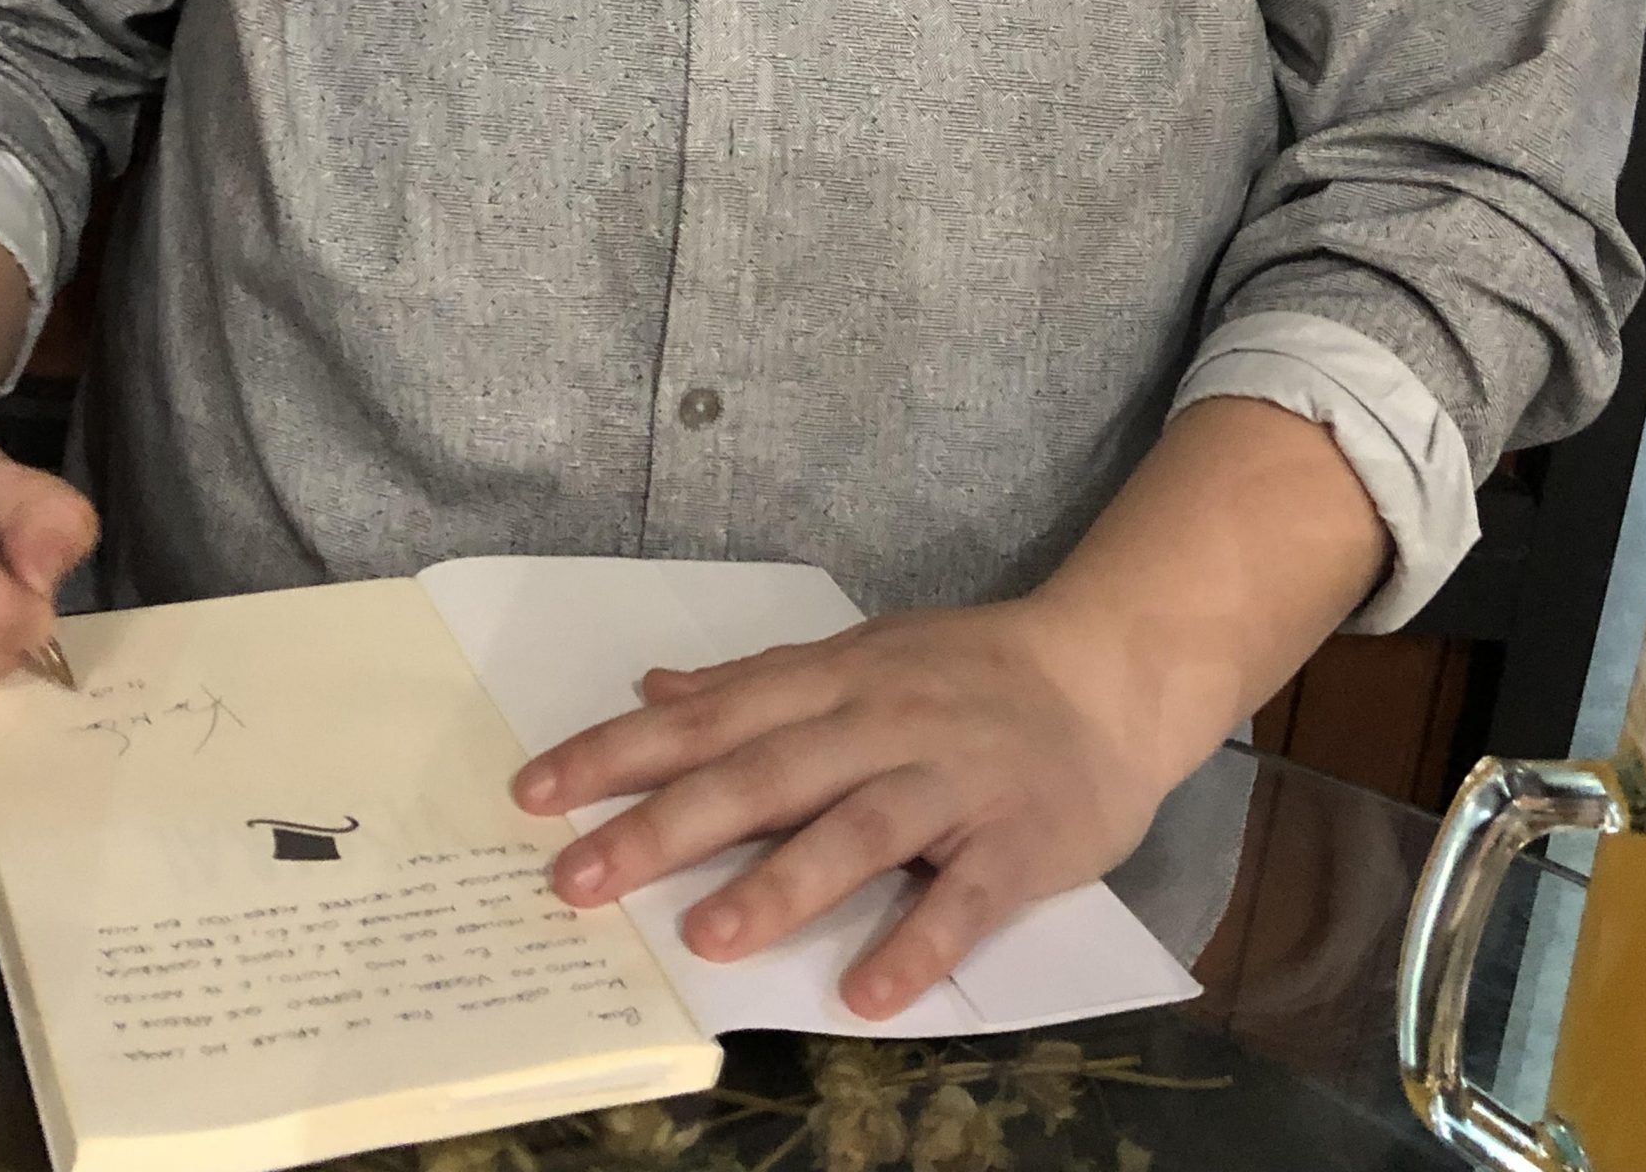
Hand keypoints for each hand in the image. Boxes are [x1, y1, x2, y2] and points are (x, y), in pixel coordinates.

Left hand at [510, 597, 1175, 1019]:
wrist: (1110, 670)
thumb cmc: (967, 671)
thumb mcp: (857, 655)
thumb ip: (757, 681)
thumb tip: (653, 687)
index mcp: (834, 679)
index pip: (709, 717)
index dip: (620, 752)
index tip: (534, 793)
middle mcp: (881, 722)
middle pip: (764, 772)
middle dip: (666, 824)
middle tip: (577, 878)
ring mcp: (952, 780)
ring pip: (858, 828)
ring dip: (781, 881)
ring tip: (706, 937)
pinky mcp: (1019, 840)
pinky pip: (965, 897)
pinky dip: (917, 942)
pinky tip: (866, 990)